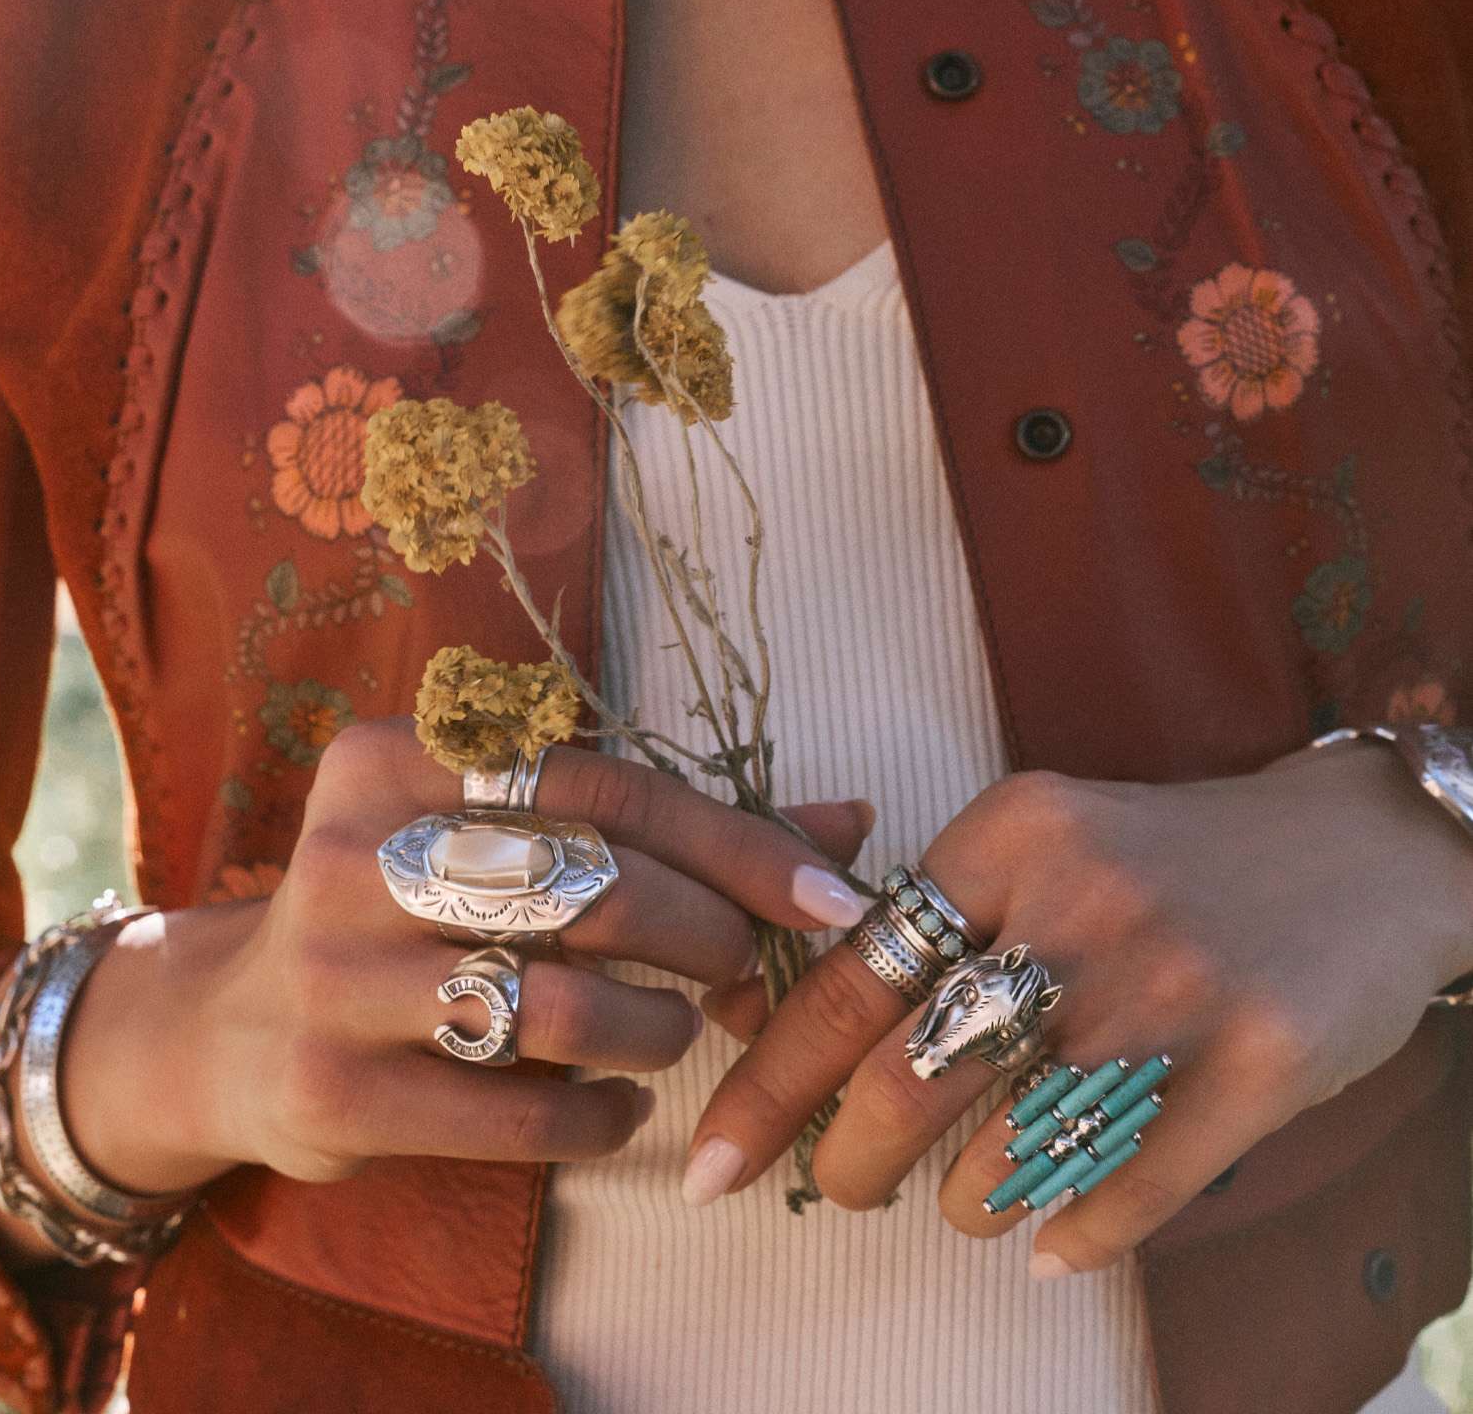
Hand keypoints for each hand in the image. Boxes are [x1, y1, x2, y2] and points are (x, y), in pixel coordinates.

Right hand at [48, 725, 871, 1203]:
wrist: (234, 1031)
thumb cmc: (411, 910)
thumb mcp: (504, 841)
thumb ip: (667, 828)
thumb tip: (850, 819)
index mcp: (394, 756)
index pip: (605, 785)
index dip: (737, 842)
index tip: (833, 896)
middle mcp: (352, 850)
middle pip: (590, 882)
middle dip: (706, 934)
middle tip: (742, 970)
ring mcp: (331, 975)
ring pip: (559, 1002)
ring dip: (656, 1029)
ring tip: (672, 1033)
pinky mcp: (332, 1092)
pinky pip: (516, 1113)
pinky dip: (598, 1115)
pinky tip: (612, 1103)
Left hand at [684, 740, 1472, 1275]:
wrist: (1356, 849)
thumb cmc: (1162, 859)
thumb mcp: (1042, 839)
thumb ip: (931, 915)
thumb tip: (780, 1022)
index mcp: (1009, 833)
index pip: (851, 976)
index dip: (768, 1083)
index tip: (714, 1162)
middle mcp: (1082, 903)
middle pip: (910, 1081)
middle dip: (852, 1163)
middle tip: (845, 1186)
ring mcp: (1173, 986)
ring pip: (1010, 1157)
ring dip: (969, 1202)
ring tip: (978, 1189)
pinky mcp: (1259, 1063)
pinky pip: (1124, 1199)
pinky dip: (1072, 1236)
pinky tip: (1060, 1231)